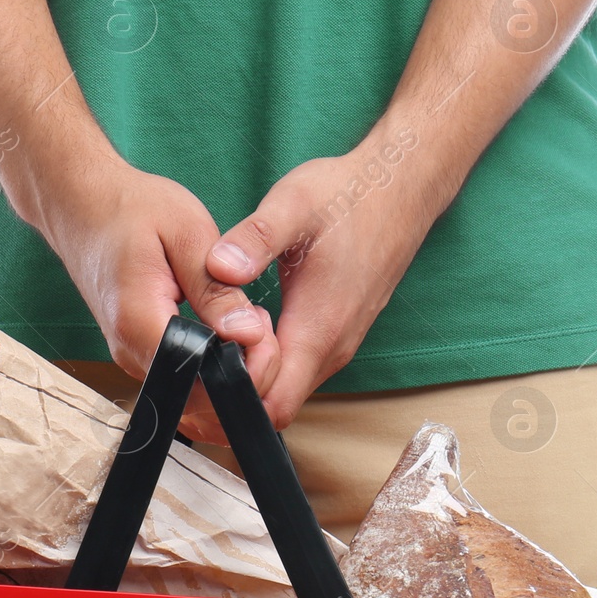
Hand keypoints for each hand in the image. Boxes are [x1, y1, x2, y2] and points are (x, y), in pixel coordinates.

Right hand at [26, 147, 280, 441]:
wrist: (81, 205)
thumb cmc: (132, 208)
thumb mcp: (187, 233)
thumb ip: (216, 289)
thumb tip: (247, 334)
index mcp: (141, 324)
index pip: (202, 382)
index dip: (243, 370)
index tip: (262, 328)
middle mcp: (132, 353)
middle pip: (201, 399)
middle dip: (246, 373)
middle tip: (262, 321)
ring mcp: (134, 358)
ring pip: (196, 393)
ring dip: (231, 367)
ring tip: (245, 316)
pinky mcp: (140, 354)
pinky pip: (185, 377)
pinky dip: (214, 362)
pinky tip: (226, 325)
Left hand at [205, 123, 447, 429]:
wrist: (399, 190)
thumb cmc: (349, 196)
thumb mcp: (293, 205)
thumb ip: (254, 239)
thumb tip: (218, 267)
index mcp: (318, 329)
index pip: (273, 404)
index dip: (233, 400)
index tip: (201, 371)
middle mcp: (331, 349)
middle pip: (276, 407)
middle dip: (234, 397)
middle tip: (197, 362)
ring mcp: (337, 346)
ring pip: (287, 391)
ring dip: (251, 380)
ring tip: (216, 345)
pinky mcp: (337, 337)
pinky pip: (299, 372)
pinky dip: (269, 366)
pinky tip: (246, 333)